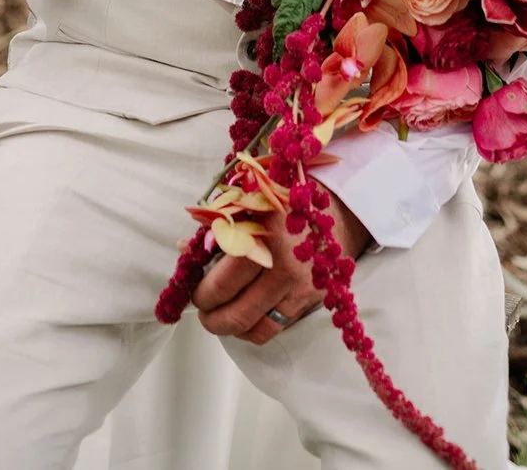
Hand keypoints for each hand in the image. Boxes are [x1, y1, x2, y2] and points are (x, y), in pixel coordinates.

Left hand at [191, 195, 370, 345]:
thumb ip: (216, 225)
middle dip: (212, 318)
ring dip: (233, 329)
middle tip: (203, 311)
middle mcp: (284, 265)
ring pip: (257, 329)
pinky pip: (278, 327)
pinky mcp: (314, 298)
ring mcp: (302, 286)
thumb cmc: (287, 197)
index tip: (194, 292)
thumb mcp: (248, 201)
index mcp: (263, 234)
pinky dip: (256, 328)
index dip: (201, 294)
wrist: (340, 204)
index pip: (222, 283)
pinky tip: (247, 315)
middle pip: (237, 314)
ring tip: (222, 316)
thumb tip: (185, 250)